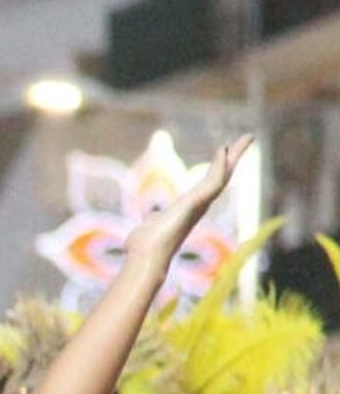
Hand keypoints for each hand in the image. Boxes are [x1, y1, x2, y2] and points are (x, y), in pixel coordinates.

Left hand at [128, 136, 249, 269]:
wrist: (146, 256)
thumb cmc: (145, 246)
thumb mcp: (150, 225)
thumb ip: (154, 219)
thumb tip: (151, 218)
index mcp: (190, 207)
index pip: (209, 183)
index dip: (218, 167)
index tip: (224, 151)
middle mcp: (200, 205)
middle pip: (222, 175)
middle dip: (234, 156)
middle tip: (248, 138)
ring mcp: (200, 204)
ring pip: (223, 175)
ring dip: (234, 155)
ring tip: (247, 137)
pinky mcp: (196, 203)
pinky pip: (213, 181)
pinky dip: (219, 166)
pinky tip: (223, 150)